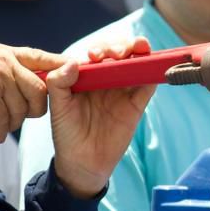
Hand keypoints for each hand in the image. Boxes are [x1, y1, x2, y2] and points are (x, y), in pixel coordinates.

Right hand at [0, 43, 64, 142]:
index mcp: (7, 53)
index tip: (76, 70)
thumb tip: (25, 82)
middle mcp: (5, 62)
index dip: (61, 65)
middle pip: (40, 89)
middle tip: (26, 116)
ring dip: (15, 122)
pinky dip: (1, 129)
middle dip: (37, 108)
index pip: (42, 57)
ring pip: (23, 107)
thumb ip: (6, 68)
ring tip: (4, 126)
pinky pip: (4, 117)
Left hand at [43, 38, 156, 199]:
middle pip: (120, 54)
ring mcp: (123, 91)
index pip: (97, 53)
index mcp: (87, 77)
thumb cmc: (67, 134)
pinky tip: (152, 68)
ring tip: (139, 50)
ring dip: (139, 53)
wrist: (82, 163)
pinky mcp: (136, 104)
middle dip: (121, 46)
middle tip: (117, 54)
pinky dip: (152, 75)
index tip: (95, 57)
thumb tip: (74, 62)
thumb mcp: (57, 107)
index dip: (99, 48)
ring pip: (136, 64)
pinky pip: (147, 86)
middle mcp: (106, 80)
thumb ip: (58, 83)